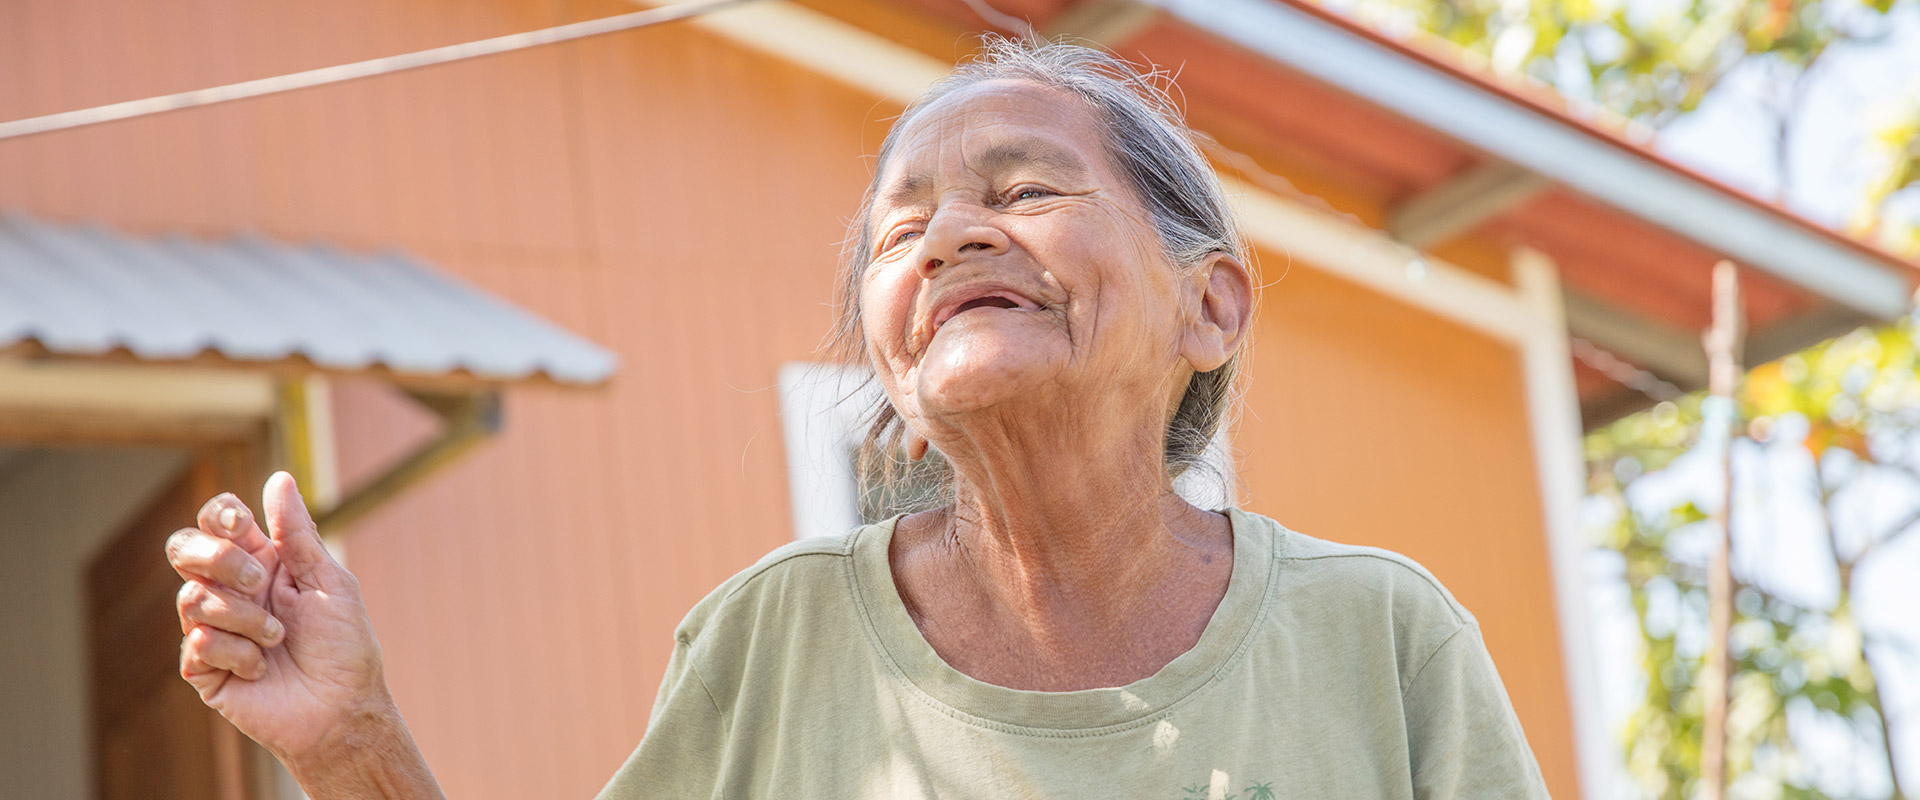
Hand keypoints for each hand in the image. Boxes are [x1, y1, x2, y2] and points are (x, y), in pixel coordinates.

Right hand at [168, 471, 390, 765]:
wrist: (342, 710)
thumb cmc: (345, 647)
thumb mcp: (330, 582)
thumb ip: (298, 535)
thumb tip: (280, 478)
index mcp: (262, 563)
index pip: (219, 521)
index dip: (221, 516)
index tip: (243, 525)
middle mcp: (232, 590)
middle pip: (185, 550)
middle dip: (217, 559)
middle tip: (258, 581)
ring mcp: (213, 628)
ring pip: (192, 598)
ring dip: (243, 617)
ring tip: (278, 640)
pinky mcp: (204, 668)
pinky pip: (198, 643)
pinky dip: (238, 653)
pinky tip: (262, 669)